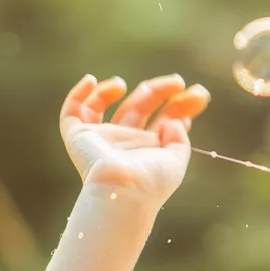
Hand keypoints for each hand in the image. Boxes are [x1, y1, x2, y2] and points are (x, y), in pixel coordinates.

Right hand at [59, 73, 209, 205]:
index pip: (161, 121)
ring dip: (113, 89)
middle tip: (179, 81)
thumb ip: (179, 138)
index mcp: (148, 150)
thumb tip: (175, 119)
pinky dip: (78, 95)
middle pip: (138, 107)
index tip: (197, 97)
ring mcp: (100, 139)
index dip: (178, 107)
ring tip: (124, 83)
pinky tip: (91, 80)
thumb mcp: (176, 159)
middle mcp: (124, 142)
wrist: (122, 191)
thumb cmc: (151, 181)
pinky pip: (72, 113)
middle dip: (159, 92)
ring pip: (103, 106)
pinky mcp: (78, 137)